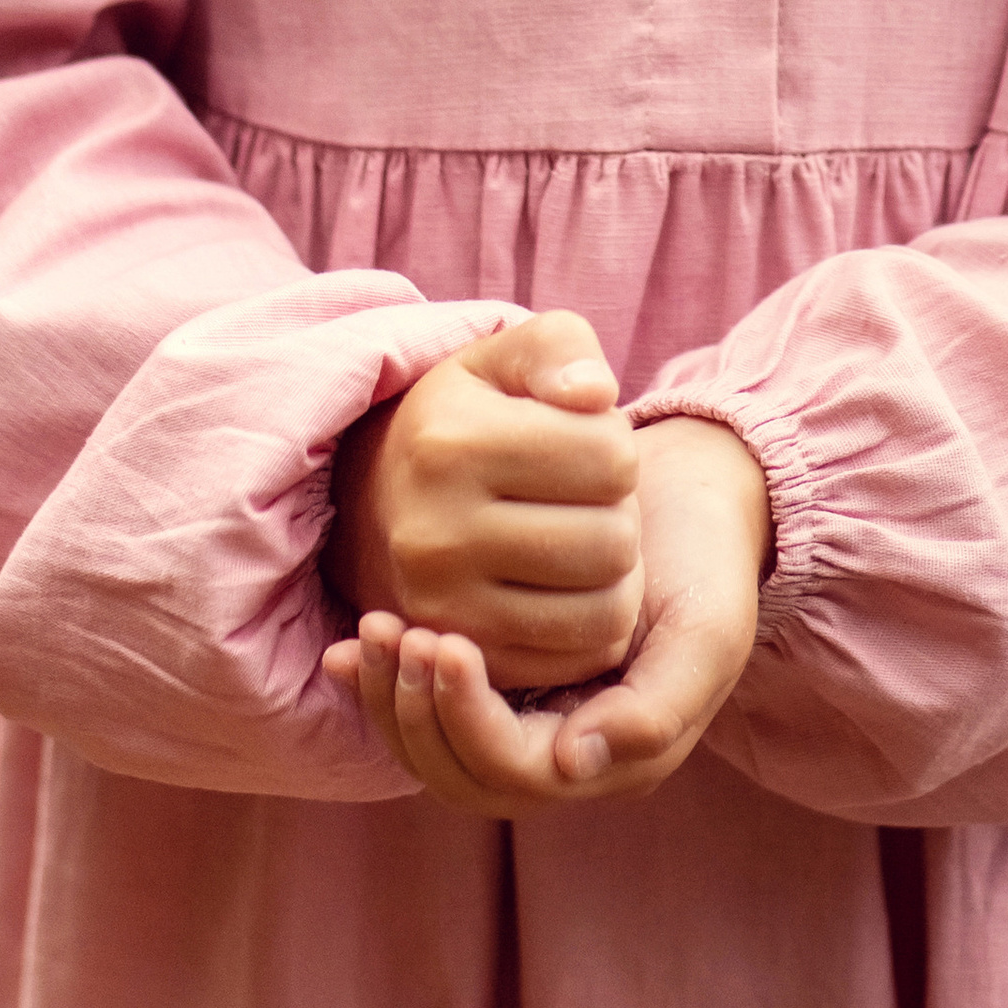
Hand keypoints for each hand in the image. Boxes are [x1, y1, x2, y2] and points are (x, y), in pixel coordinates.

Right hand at [323, 311, 639, 696]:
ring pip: (603, 608)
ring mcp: (444, 610)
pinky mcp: (466, 657)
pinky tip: (573, 582)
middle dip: (621, 511)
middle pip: (612, 541)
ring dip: (616, 570)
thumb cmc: (472, 415)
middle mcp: (435, 536)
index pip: (610, 460)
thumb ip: (562, 350)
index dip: (619, 445)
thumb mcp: (509, 357)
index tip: (586, 441)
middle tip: (591, 496)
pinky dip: (598, 619)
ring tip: (584, 534)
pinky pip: (580, 656)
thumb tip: (596, 394)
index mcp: (451, 447)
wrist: (386, 497)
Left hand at [327, 412, 771, 817]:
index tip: (444, 640)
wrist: (697, 496)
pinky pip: (432, 708)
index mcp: (614, 757)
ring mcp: (528, 720)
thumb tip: (571, 764)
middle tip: (394, 631)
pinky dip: (387, 685)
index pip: (514, 771)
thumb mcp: (708, 631)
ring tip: (372, 630)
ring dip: (395, 701)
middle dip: (416, 713)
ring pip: (436, 750)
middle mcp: (563, 756)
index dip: (468, 718)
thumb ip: (656, 709)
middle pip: (461, 774)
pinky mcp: (502, 681)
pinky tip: (352, 645)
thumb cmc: (707, 558)